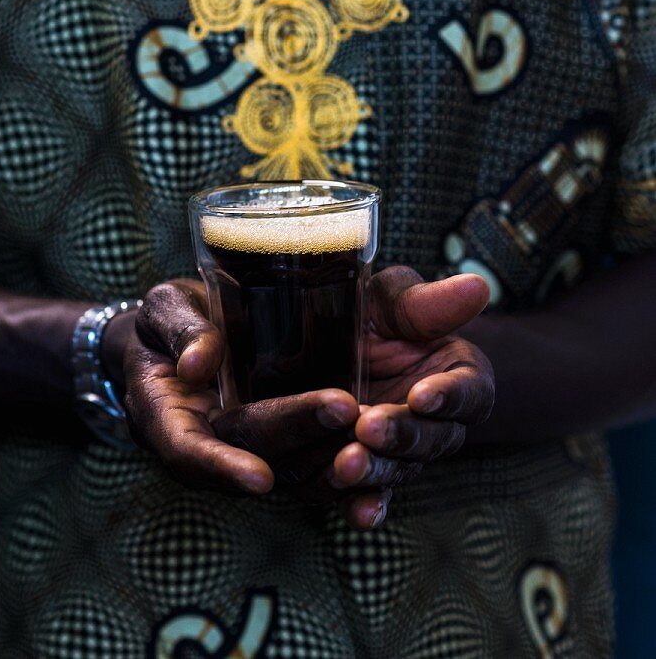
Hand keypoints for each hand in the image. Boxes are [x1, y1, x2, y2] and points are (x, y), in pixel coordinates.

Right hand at [117, 279, 368, 510]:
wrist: (181, 335)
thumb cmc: (166, 320)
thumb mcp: (164, 310)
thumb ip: (180, 330)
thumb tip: (198, 364)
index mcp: (165, 416)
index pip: (188, 451)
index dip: (222, 467)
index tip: (260, 477)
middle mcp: (207, 444)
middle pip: (252, 450)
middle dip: (298, 433)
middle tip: (345, 409)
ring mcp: (247, 448)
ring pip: (289, 464)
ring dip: (330, 451)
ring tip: (373, 425)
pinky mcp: (281, 442)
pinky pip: (311, 460)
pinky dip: (344, 465)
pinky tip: (382, 454)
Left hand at [329, 266, 493, 524]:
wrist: (320, 342)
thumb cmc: (368, 312)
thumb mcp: (390, 299)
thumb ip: (428, 303)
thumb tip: (477, 286)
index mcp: (458, 375)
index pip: (470, 391)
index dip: (449, 396)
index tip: (421, 394)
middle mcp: (437, 422)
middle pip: (434, 439)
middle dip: (403, 435)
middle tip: (368, 426)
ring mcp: (403, 452)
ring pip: (400, 469)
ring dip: (376, 470)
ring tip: (346, 463)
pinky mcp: (369, 474)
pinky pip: (370, 496)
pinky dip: (364, 506)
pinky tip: (355, 511)